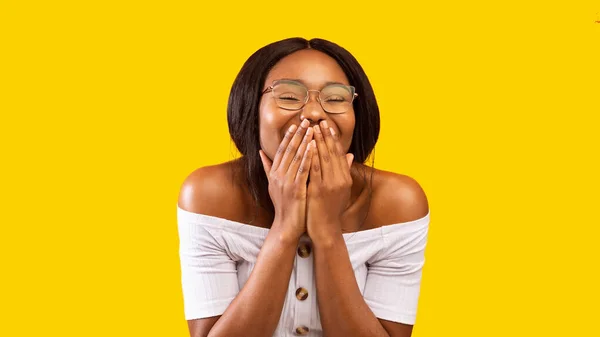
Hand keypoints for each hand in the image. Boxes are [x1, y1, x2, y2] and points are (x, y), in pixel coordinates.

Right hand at [259, 119, 315, 241]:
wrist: (286, 226)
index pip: (281, 151)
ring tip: (311, 128)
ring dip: (304, 141)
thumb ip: (268, 168)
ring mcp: (286, 182)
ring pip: (296, 157)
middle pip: (288, 150)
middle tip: (305, 120)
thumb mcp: (272, 185)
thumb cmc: (283, 206)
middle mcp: (278, 176)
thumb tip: (260, 152)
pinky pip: (303, 170)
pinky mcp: (296, 189)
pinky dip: (307, 157)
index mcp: (274, 174)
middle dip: (297, 134)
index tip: (294, 124)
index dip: (288, 137)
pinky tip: (313, 147)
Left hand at [306, 121, 353, 241]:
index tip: (327, 126)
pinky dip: (311, 156)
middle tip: (319, 120)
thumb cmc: (330, 210)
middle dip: (325, 135)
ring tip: (313, 127)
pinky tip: (307, 146)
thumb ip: (344, 172)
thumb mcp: (341, 190)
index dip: (333, 138)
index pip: (339, 154)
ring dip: (318, 141)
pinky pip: (315, 169)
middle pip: (332, 153)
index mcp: (345, 178)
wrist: (325, 229)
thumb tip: (350, 154)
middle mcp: (340, 179)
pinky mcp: (319, 190)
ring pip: (324, 158)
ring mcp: (330, 185)